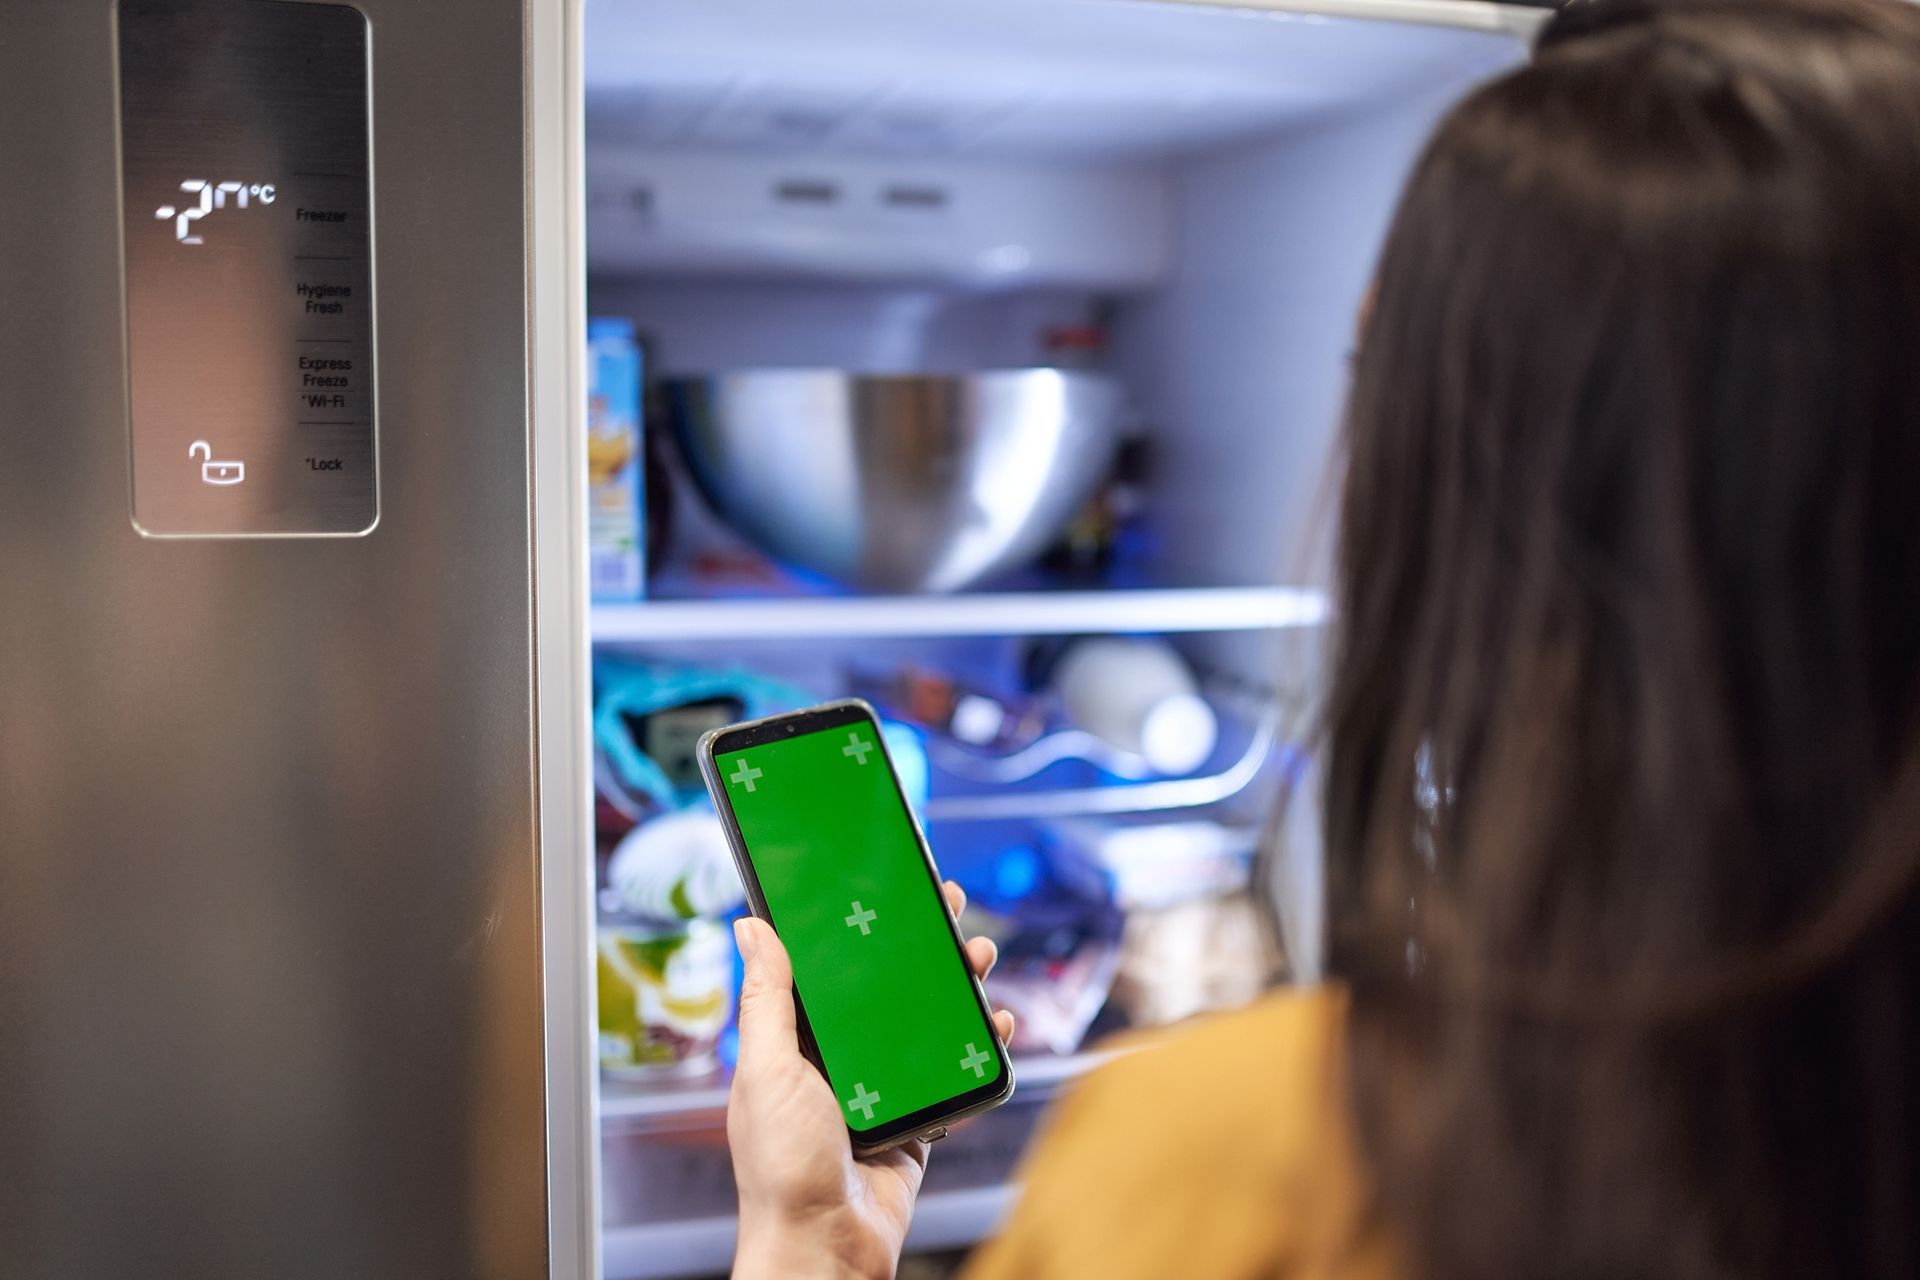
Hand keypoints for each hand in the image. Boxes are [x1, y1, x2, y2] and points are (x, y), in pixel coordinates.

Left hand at [728, 880, 1014, 1279]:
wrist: (826, 1247)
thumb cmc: (782, 1167)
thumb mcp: (768, 1068)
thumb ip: (767, 998)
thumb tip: (751, 924)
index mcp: (796, 1039)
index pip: (829, 966)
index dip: (857, 924)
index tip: (884, 884)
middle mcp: (839, 1057)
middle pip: (885, 986)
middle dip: (918, 946)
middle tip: (946, 907)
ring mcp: (882, 1086)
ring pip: (924, 1021)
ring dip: (955, 985)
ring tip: (978, 955)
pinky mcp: (918, 1116)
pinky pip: (951, 1069)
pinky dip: (977, 1042)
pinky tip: (995, 1020)